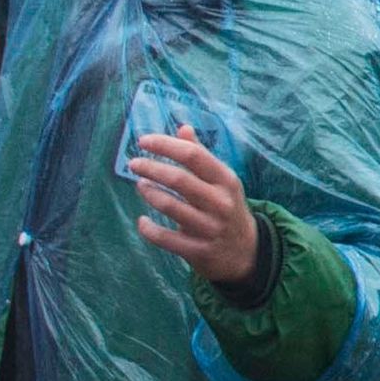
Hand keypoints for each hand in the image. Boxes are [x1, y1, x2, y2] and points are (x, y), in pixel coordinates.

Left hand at [123, 126, 261, 287]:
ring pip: (170, 206)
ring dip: (150, 193)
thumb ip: (202, 155)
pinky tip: (142, 221)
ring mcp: (210, 228)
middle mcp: (220, 202)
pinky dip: (149, 229)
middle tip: (134, 163)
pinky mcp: (198, 250)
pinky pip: (165, 238)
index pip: (193, 155)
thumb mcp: (222, 181)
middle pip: (179, 179)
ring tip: (140, 185)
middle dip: (151, 168)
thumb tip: (183, 128)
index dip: (165, 145)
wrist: (246, 252)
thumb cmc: (227, 208)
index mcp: (226, 180)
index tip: (143, 141)